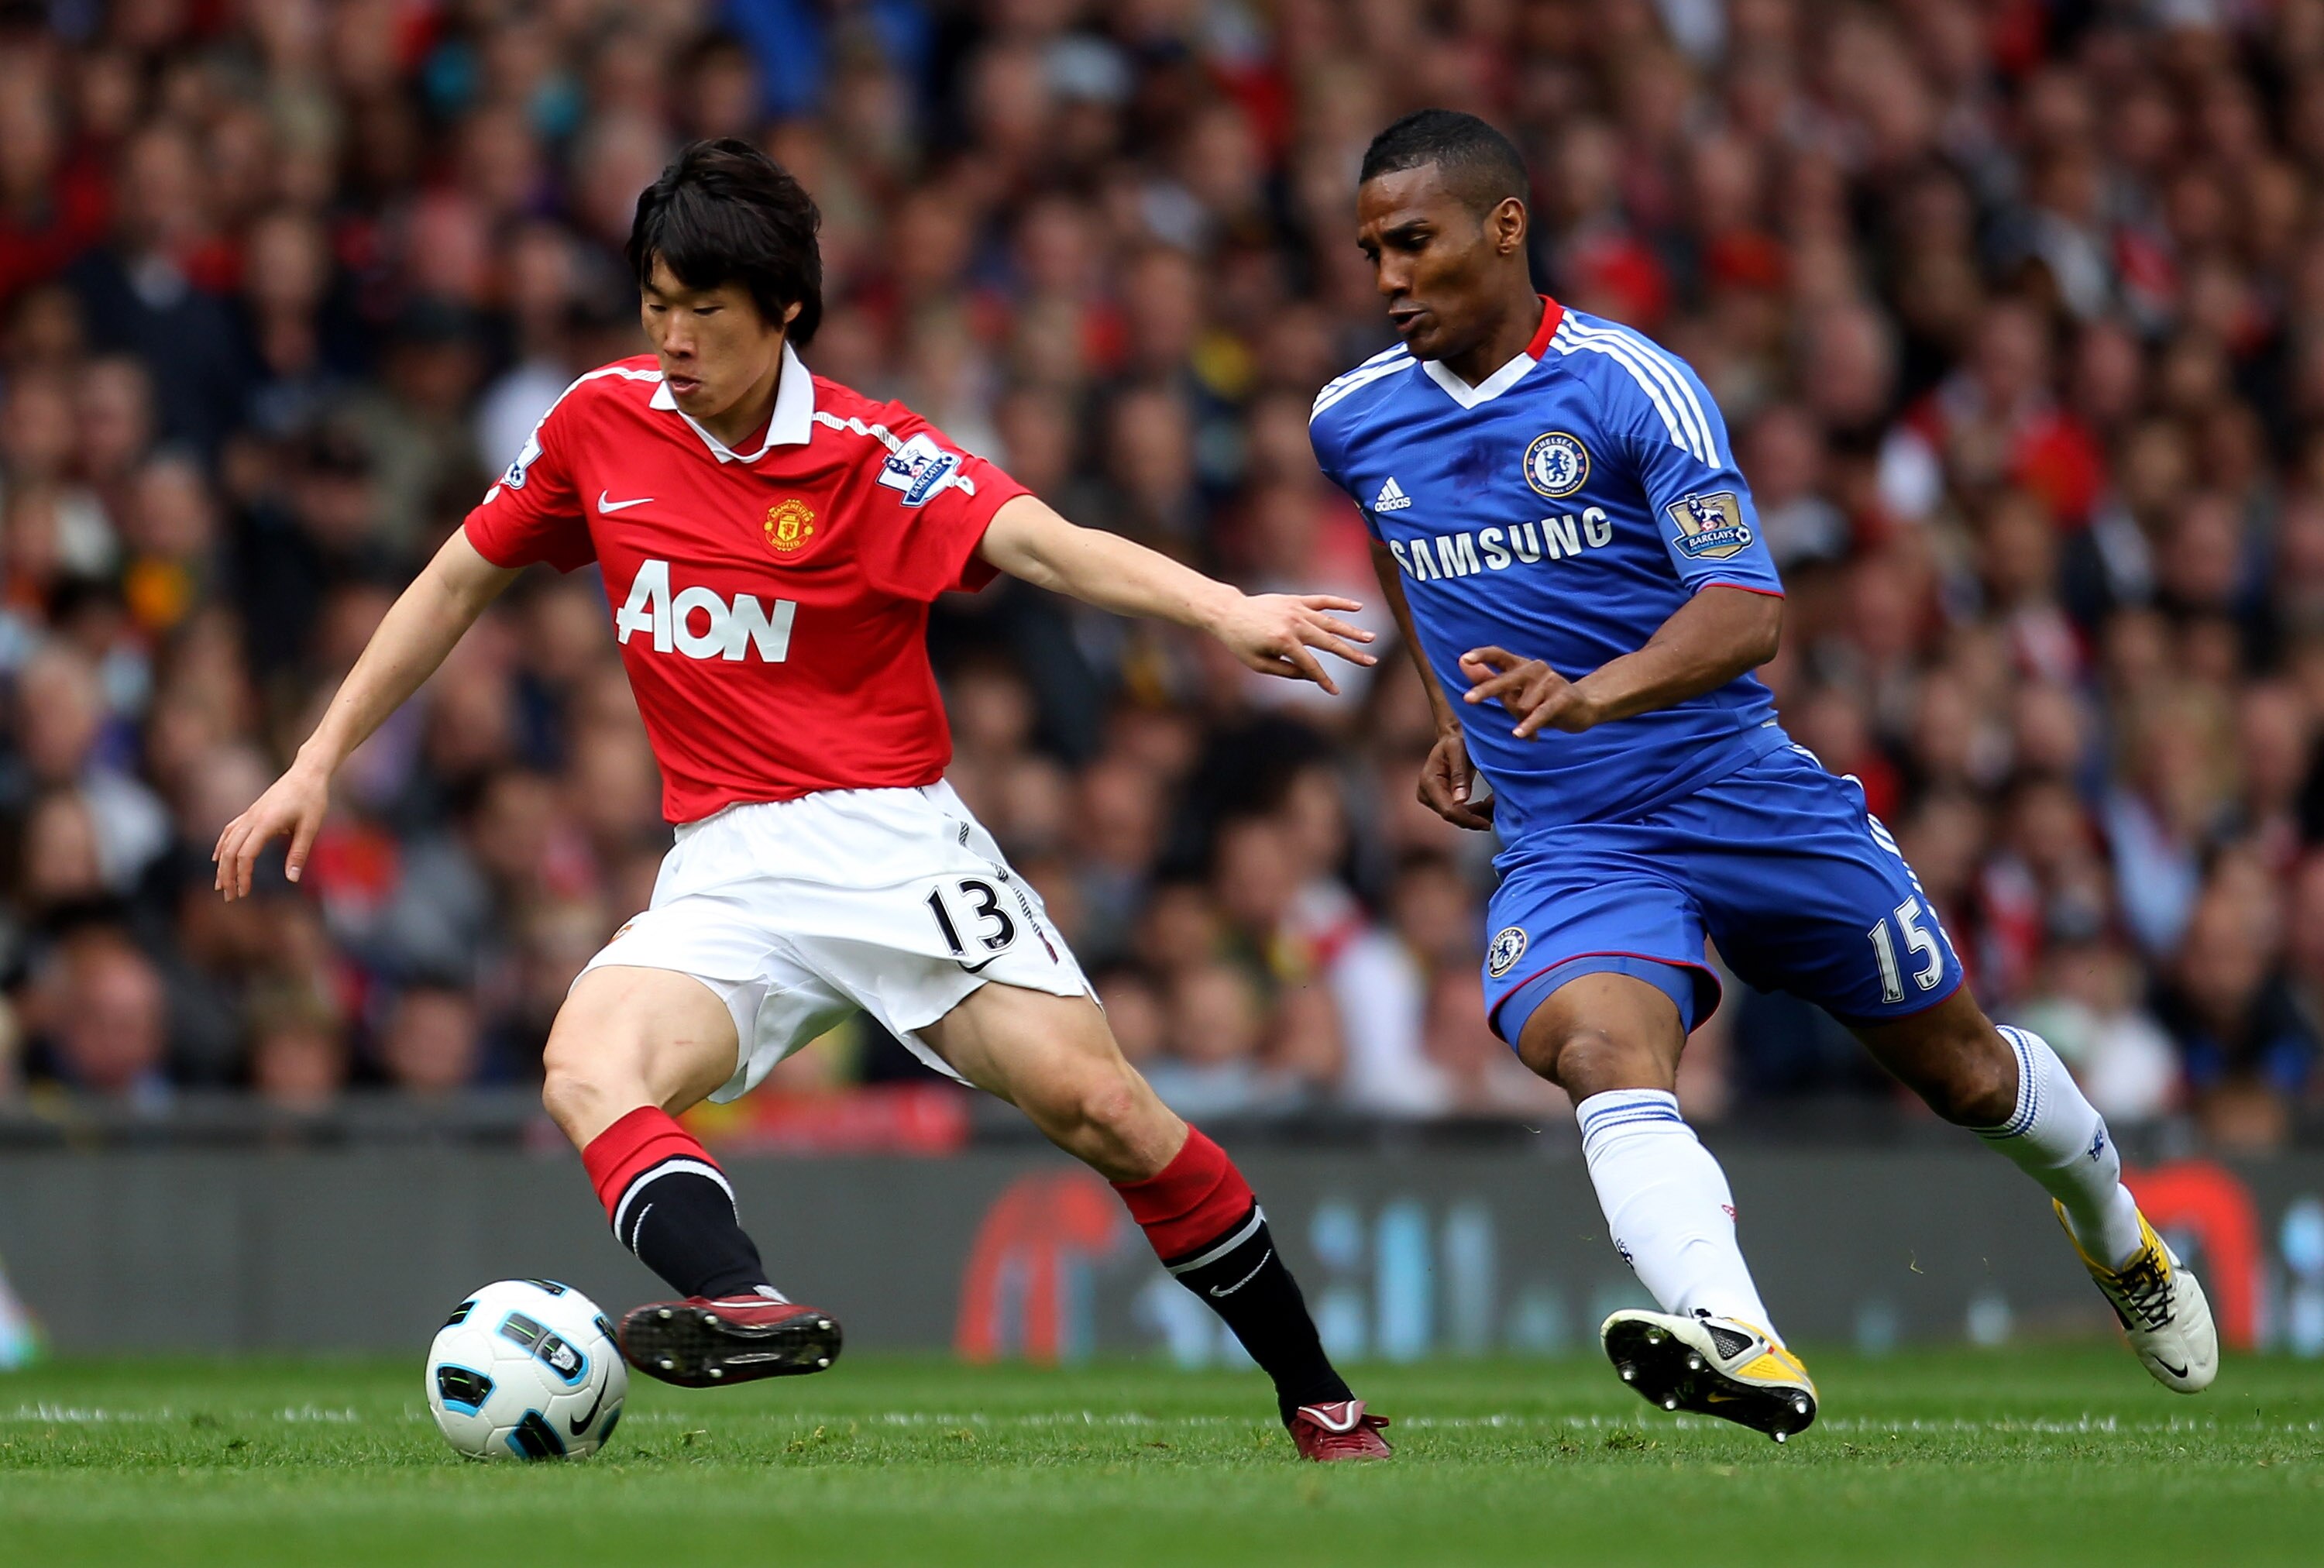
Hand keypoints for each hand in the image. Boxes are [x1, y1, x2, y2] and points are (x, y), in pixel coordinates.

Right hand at [212, 759, 329, 899]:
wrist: (307, 773)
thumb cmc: (313, 799)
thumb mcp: (311, 827)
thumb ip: (299, 852)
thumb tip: (292, 879)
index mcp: (266, 823)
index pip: (246, 854)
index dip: (242, 875)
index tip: (245, 893)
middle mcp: (252, 819)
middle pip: (231, 851)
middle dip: (227, 876)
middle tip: (229, 898)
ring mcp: (249, 814)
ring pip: (227, 842)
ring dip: (222, 865)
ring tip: (220, 885)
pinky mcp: (251, 812)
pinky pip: (230, 831)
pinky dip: (222, 846)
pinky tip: (218, 858)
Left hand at [1210, 593, 1376, 695]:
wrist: (1229, 612)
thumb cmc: (1241, 642)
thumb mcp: (1259, 664)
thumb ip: (1288, 671)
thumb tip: (1313, 676)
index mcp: (1284, 642)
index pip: (1311, 665)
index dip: (1324, 680)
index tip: (1335, 692)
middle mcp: (1294, 624)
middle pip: (1329, 642)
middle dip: (1351, 654)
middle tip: (1371, 662)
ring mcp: (1296, 609)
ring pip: (1330, 621)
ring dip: (1352, 630)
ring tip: (1370, 638)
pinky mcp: (1296, 600)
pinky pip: (1322, 600)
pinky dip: (1340, 603)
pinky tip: (1357, 608)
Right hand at [1419, 727, 1493, 829]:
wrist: (1451, 740)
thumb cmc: (1455, 741)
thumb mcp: (1458, 750)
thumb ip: (1460, 774)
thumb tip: (1460, 801)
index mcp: (1429, 781)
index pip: (1448, 810)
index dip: (1468, 819)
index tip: (1488, 823)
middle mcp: (1425, 793)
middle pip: (1452, 816)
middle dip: (1476, 817)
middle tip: (1498, 807)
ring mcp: (1430, 799)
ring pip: (1456, 817)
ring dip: (1477, 814)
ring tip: (1495, 802)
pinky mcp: (1438, 801)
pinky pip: (1457, 813)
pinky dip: (1474, 812)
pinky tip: (1487, 803)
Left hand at [1459, 646, 1598, 737]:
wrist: (1582, 707)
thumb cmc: (1540, 699)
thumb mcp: (1513, 690)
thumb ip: (1487, 678)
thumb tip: (1462, 663)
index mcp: (1520, 665)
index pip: (1498, 654)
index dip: (1482, 656)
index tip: (1464, 659)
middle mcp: (1534, 669)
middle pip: (1506, 680)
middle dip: (1486, 690)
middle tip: (1467, 699)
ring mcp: (1550, 682)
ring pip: (1521, 707)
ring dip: (1522, 720)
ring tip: (1532, 722)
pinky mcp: (1562, 698)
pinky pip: (1539, 714)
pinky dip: (1529, 725)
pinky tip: (1518, 734)